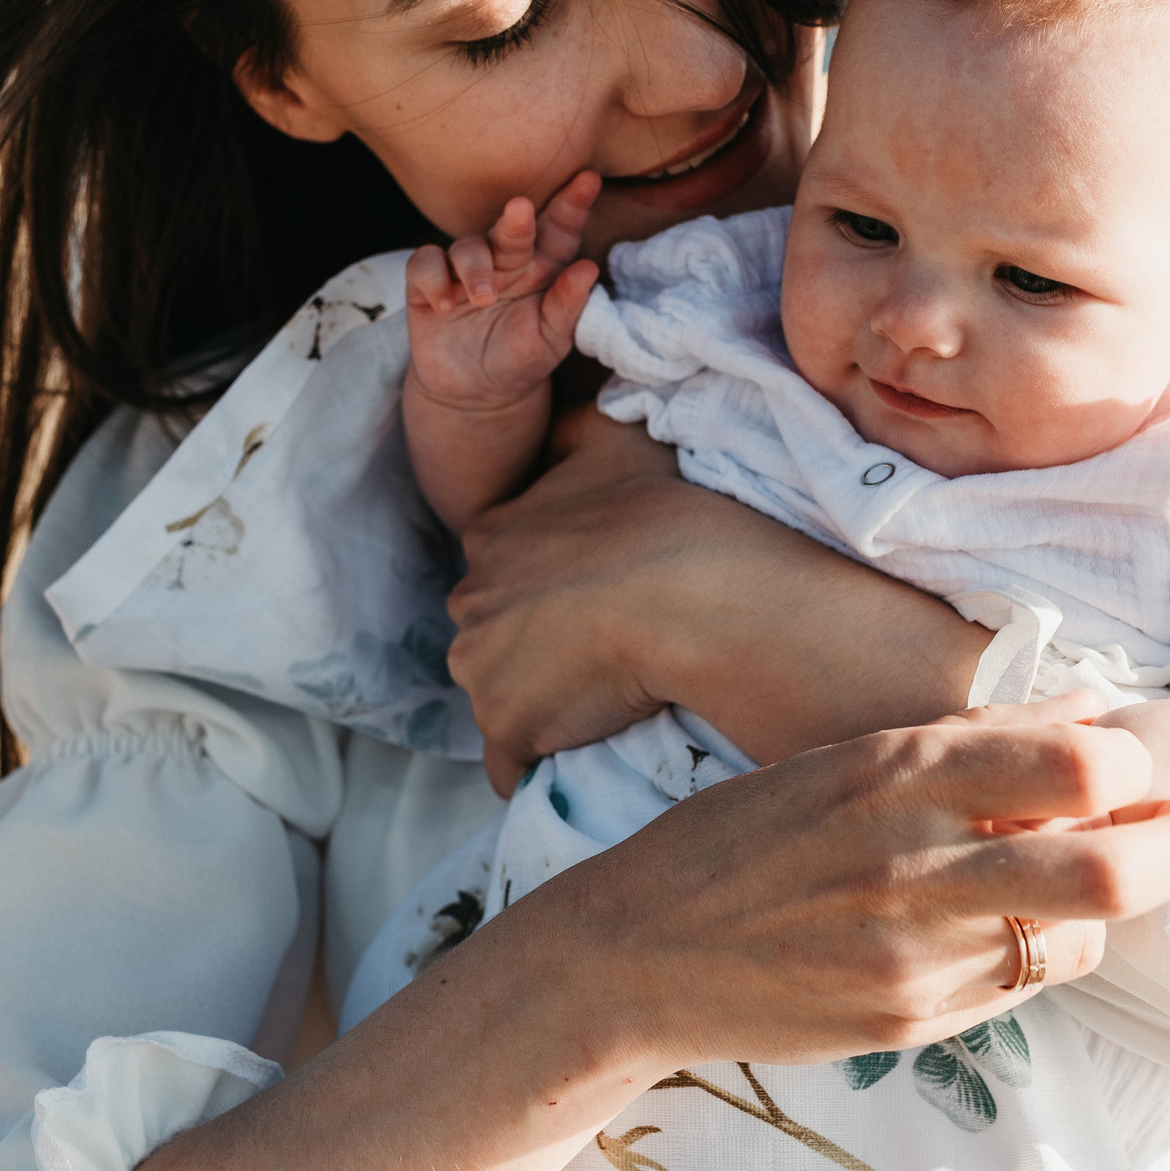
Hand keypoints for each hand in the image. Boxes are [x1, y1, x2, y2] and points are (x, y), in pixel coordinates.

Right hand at [404, 171, 601, 413]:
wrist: (474, 394)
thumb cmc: (521, 359)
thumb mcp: (551, 341)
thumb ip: (568, 306)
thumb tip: (589, 268)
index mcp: (542, 266)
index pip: (560, 230)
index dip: (572, 205)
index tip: (588, 180)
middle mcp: (505, 259)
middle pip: (511, 228)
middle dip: (516, 219)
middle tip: (521, 210)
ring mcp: (465, 269)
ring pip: (466, 245)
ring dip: (474, 267)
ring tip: (482, 299)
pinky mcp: (429, 284)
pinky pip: (424, 263)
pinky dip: (433, 279)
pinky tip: (444, 305)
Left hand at [450, 414, 990, 793]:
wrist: (700, 591)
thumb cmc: (671, 511)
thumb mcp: (620, 439)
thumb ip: (579, 423)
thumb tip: (568, 405)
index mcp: (491, 532)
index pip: (502, 570)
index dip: (546, 590)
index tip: (590, 603)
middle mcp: (469, 599)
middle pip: (492, 635)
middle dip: (532, 648)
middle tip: (601, 654)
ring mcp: (482, 669)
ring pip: (498, 695)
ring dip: (537, 703)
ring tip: (601, 702)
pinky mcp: (508, 728)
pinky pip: (510, 764)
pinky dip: (535, 764)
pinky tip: (575, 754)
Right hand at [530, 699, 1169, 1067]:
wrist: (635, 956)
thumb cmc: (740, 838)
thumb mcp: (846, 757)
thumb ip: (975, 734)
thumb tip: (1093, 705)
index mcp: (899, 770)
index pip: (1085, 764)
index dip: (1138, 766)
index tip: (1140, 766)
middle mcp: (917, 860)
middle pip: (1114, 866)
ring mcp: (916, 951)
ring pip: (1084, 935)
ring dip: (1111, 905)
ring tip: (1094, 876)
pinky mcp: (909, 1020)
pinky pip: (1024, 987)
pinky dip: (1044, 952)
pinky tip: (1013, 926)